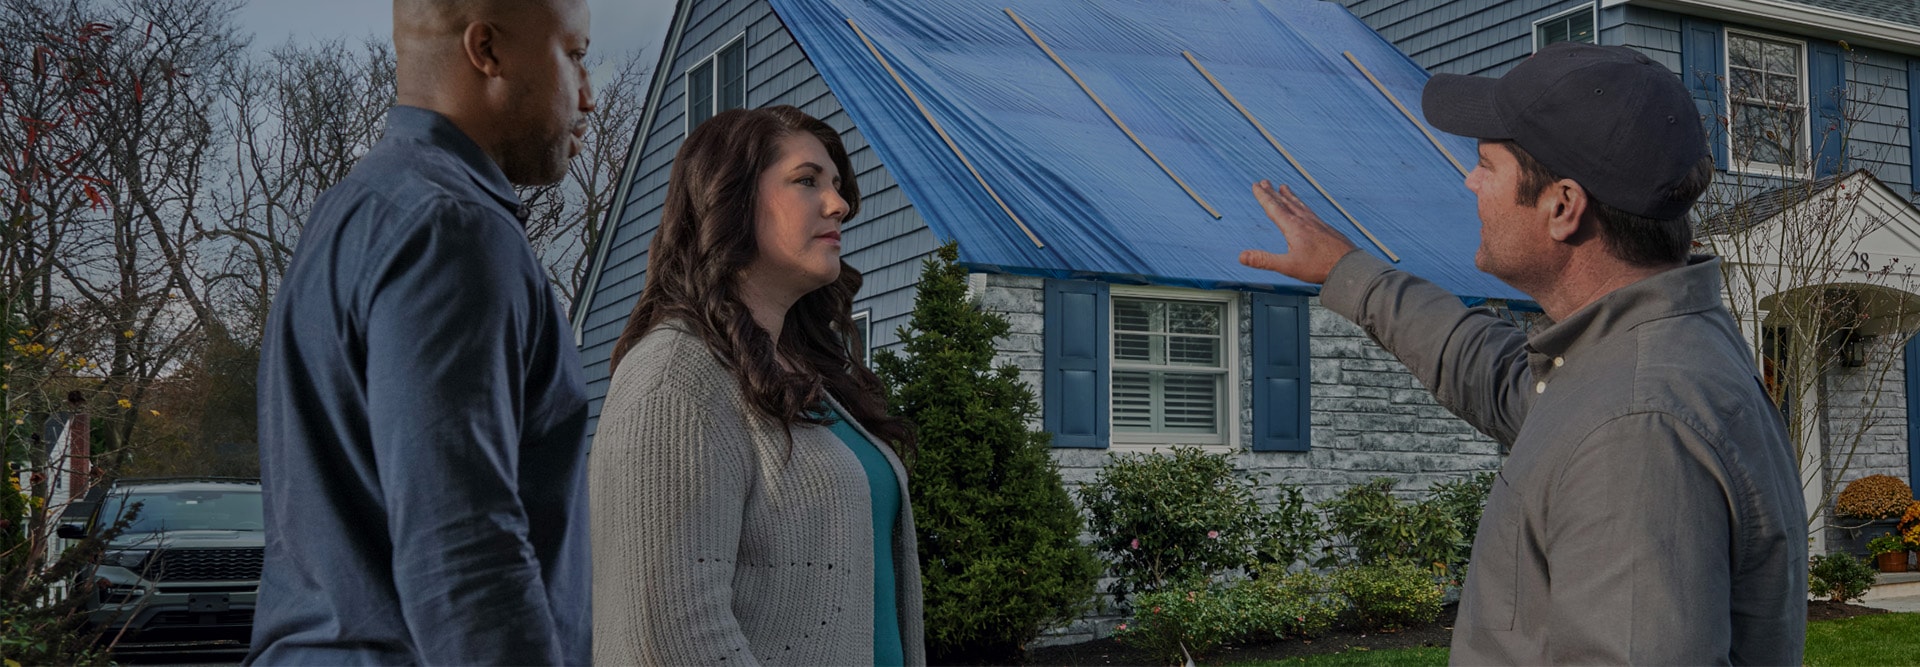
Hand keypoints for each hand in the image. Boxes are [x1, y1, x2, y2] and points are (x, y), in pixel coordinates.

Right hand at [1238, 180, 1359, 284]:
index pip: (1274, 208)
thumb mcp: (1288, 266)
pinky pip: (1309, 211)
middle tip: (1264, 182)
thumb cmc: (1320, 266)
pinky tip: (1304, 208)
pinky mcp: (1325, 227)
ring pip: (1298, 205)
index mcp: (1293, 227)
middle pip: (1285, 203)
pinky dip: (1302, 205)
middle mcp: (1304, 221)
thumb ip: (1264, 260)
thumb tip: (1242, 256)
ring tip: (1284, 187)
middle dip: (1273, 192)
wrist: (1348, 265)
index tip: (1256, 186)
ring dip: (1288, 196)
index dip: (1263, 196)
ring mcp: (1316, 222)